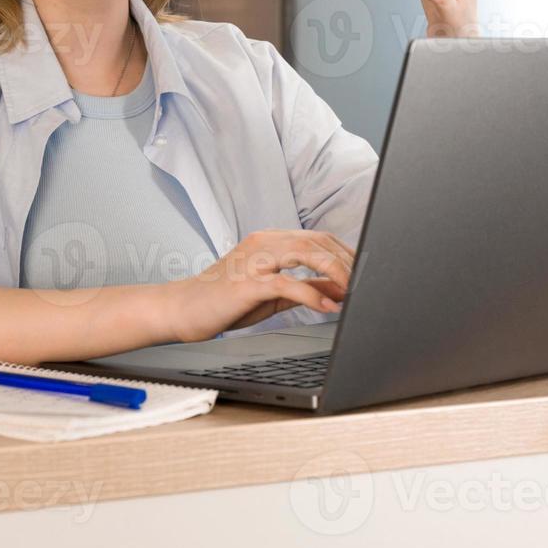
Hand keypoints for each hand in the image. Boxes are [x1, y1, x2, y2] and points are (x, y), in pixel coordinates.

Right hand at [162, 230, 353, 343]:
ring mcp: (254, 260)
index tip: (363, 273)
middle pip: (316, 242)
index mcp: (270, 242)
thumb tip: (340, 288)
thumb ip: (306, 287)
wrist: (183, 309)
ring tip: (352, 290)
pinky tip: (327, 307)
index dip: (345, 254)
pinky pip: (285, 283)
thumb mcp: (274, 292)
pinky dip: (311, 295)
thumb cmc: (225, 301)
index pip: (317, 238)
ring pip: (305, 253)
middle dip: (346, 262)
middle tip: (364, 284)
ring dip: (335, 271)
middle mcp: (263, 244)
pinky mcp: (246, 282)